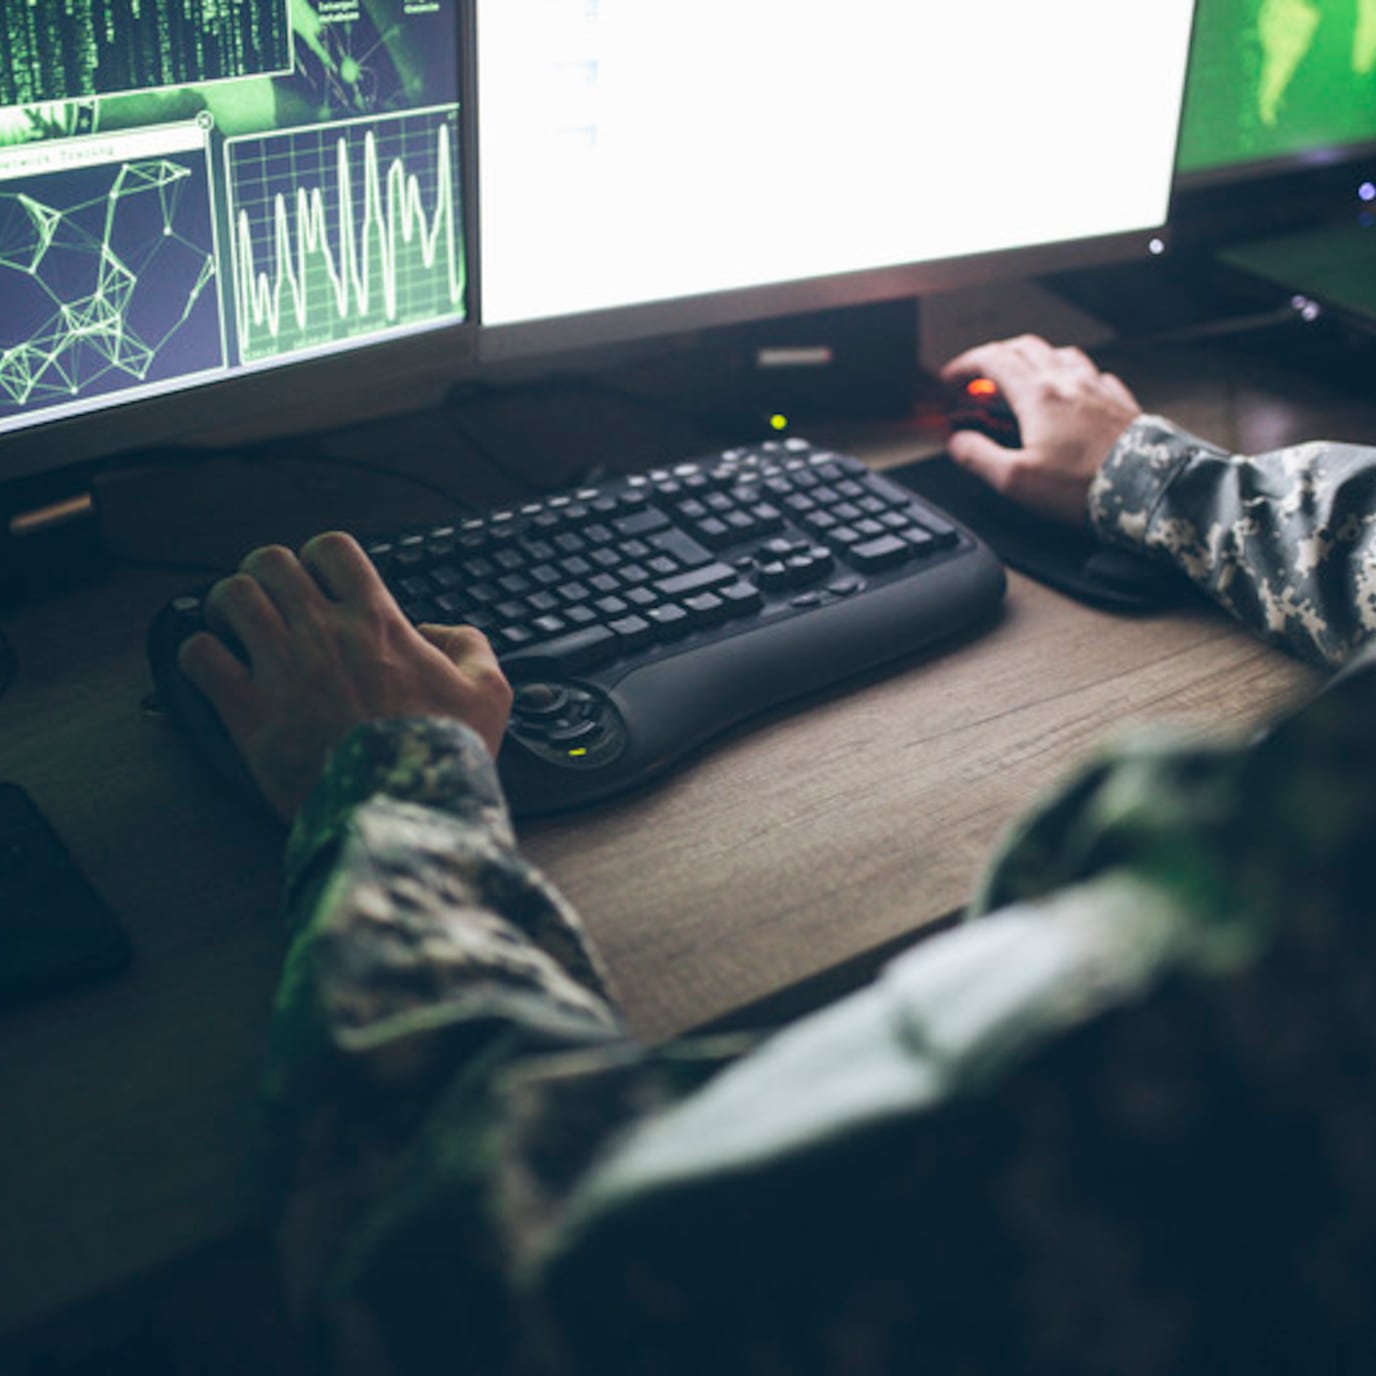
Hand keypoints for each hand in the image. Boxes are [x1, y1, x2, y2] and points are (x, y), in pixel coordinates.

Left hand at [177, 532, 512, 821]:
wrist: (406, 808)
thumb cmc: (446, 753)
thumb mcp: (489, 693)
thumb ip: (470, 647)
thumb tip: (439, 630)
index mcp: (377, 622)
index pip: (332, 549)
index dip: (319, 559)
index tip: (320, 585)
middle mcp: (323, 633)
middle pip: (270, 562)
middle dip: (265, 577)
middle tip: (270, 606)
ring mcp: (282, 668)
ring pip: (230, 596)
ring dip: (227, 608)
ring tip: (234, 630)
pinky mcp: (249, 712)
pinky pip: (199, 656)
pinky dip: (200, 656)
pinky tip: (216, 671)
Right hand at [940, 335, 1141, 525]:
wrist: (1147, 488)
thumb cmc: (1084, 486)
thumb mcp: (1015, 480)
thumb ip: (979, 457)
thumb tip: (957, 443)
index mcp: (1037, 396)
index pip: (992, 361)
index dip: (965, 365)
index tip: (951, 379)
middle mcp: (1068, 383)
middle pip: (1024, 347)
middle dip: (995, 356)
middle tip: (980, 377)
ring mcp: (1097, 389)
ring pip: (1060, 354)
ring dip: (1034, 359)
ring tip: (1023, 377)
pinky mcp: (1120, 403)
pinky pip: (1094, 375)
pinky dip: (1073, 376)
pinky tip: (1073, 392)